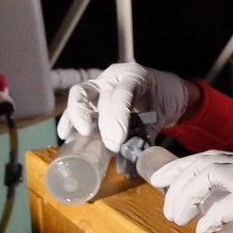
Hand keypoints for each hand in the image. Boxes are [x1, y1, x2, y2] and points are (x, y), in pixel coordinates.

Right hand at [57, 63, 189, 151]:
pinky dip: (71, 118)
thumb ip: (147, 133)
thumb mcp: (161, 114)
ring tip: (75, 135)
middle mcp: (114, 77)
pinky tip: (65, 133)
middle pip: (99, 94)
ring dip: (76, 115)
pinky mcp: (93, 95)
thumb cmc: (165, 98)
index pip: (122, 94)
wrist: (167, 90)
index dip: (117, 118)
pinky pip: (79, 104)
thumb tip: (134, 156)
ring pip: (81, 94)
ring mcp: (101, 84)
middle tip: (110, 146)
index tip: (117, 141)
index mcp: (135, 76)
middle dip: (102, 123)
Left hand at [148, 150, 232, 232]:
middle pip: (204, 162)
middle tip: (161, 196)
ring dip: (186, 197)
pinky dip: (212, 217)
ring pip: (209, 176)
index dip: (184, 165)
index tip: (164, 178)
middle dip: (176, 179)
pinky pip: (230, 204)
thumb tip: (228, 213)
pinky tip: (203, 229)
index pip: (213, 156)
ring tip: (177, 218)